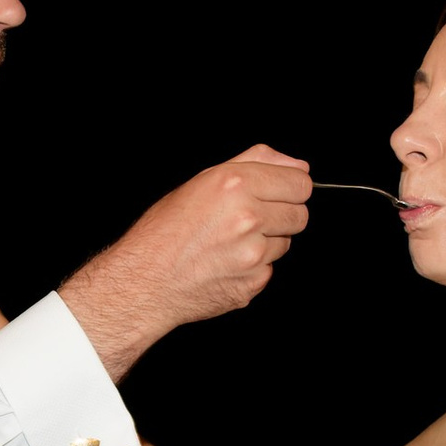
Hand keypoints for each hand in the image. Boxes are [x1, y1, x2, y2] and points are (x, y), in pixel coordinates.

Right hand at [60, 145, 310, 379]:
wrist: (145, 281)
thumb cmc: (165, 231)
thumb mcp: (204, 180)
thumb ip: (256, 162)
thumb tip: (297, 166)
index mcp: (235, 185)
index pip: (300, 184)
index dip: (291, 188)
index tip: (281, 193)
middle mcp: (247, 218)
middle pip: (300, 214)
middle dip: (281, 214)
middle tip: (249, 219)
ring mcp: (253, 254)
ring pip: (286, 243)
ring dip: (267, 241)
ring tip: (230, 242)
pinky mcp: (252, 283)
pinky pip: (269, 270)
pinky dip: (254, 267)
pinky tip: (225, 263)